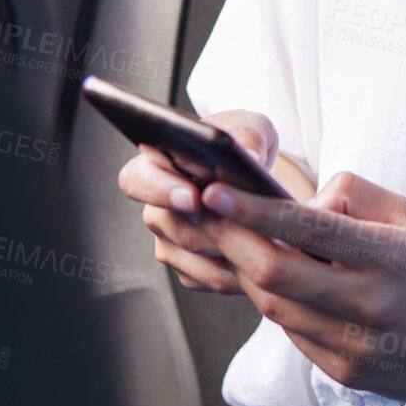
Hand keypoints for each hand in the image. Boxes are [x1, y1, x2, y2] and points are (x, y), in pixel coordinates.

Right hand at [117, 109, 277, 294]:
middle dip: (212, 226)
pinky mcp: (190, 269)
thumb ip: (248, 135)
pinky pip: (210, 279)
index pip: (137, 179)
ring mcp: (170, 242)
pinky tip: (264, 255)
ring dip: (231, 250)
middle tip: (248, 222)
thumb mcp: (251, 127)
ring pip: (194, 258)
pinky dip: (239, 270)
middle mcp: (156, 207)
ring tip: (268, 236)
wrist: (254, 177)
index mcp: (156, 164)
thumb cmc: (243, 143)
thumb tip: (248, 156)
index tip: (193, 197)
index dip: (160, 190)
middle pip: (172, 226)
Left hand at [198, 171, 405, 405]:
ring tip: (239, 243)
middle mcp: (370, 304)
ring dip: (249, 272)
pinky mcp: (345, 373)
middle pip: (274, 273)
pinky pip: (293, 334)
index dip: (253, 209)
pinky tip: (283, 284)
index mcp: (389, 256)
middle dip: (231, 239)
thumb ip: (354, 197)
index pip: (307, 229)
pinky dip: (280, 304)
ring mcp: (355, 346)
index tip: (216, 191)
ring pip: (275, 307)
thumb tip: (304, 201)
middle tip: (208, 214)